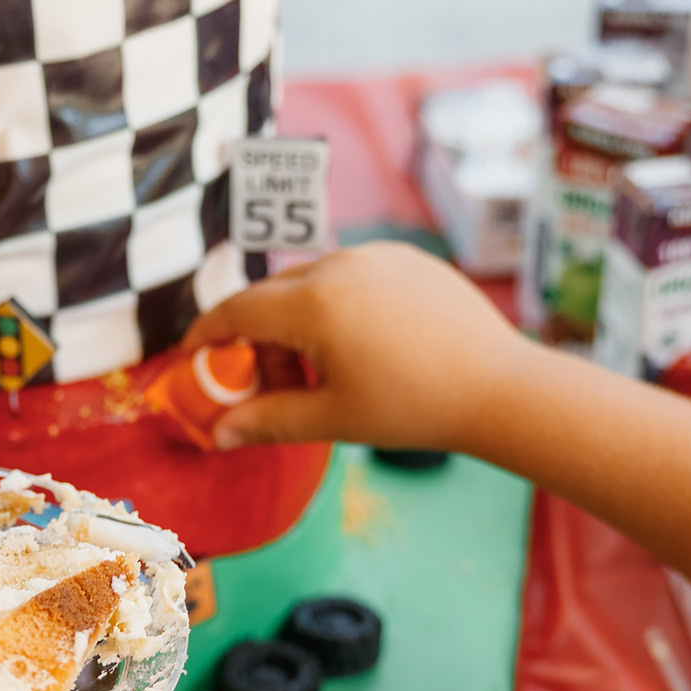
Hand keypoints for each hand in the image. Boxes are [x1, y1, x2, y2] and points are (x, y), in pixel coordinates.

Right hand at [179, 241, 529, 453]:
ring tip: (328, 374)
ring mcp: (377, 255)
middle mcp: (340, 265)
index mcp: (312, 304)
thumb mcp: (331, 420)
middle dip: (260, 341)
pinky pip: (354, 276)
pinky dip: (340, 308)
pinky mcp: (408, 257)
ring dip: (300, 323)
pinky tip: (366, 349)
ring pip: (312, 284)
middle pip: (272, 297)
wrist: (499, 387)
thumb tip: (217, 435)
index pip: (236, 312)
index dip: (207, 335)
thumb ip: (266, 420)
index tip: (191, 354)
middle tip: (275, 388)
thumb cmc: (413, 407)